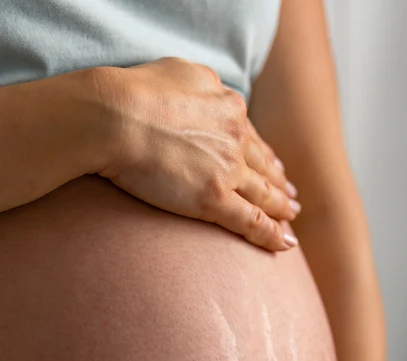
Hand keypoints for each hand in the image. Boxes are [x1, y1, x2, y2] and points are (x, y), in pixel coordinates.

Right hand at [89, 57, 300, 252]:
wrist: (116, 117)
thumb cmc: (135, 91)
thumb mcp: (180, 71)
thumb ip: (201, 84)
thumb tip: (208, 92)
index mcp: (228, 106)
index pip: (250, 137)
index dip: (264, 154)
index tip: (273, 166)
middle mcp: (235, 137)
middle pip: (262, 165)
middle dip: (278, 182)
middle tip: (290, 196)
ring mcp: (226, 170)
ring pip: (262, 194)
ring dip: (280, 207)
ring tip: (289, 218)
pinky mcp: (212, 199)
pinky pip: (250, 220)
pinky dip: (270, 234)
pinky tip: (284, 243)